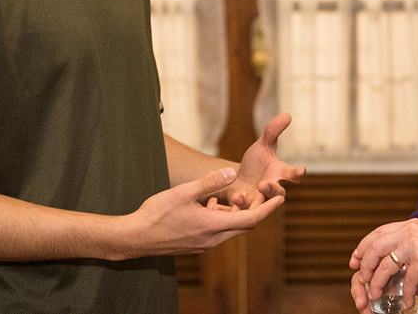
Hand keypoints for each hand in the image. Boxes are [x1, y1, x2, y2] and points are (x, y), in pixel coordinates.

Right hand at [130, 167, 283, 256]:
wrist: (135, 238)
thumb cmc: (157, 214)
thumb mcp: (184, 192)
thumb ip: (210, 182)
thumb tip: (232, 173)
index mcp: (213, 226)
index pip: (251, 218)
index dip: (268, 208)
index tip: (282, 199)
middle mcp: (212, 239)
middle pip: (244, 224)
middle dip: (254, 209)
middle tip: (262, 193)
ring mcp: (204, 244)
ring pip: (229, 228)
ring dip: (233, 213)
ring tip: (224, 197)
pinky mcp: (196, 245)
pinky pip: (217, 231)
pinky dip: (219, 218)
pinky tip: (207, 205)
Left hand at [226, 112, 305, 207]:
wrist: (237, 178)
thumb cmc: (255, 162)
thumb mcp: (262, 144)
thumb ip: (273, 131)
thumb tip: (287, 114)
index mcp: (280, 173)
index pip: (293, 174)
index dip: (298, 173)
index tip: (301, 170)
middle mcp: (272, 189)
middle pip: (279, 194)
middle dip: (272, 190)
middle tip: (264, 184)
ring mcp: (260, 200)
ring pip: (261, 207)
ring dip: (254, 202)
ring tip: (242, 195)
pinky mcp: (245, 208)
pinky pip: (243, 211)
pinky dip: (238, 206)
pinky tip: (233, 198)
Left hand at [349, 218, 417, 308]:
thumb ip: (411, 244)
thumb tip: (394, 257)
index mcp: (410, 225)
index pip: (379, 232)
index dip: (364, 245)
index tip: (355, 258)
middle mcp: (410, 231)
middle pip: (375, 246)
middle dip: (364, 264)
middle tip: (360, 277)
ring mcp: (415, 244)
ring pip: (385, 265)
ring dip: (377, 282)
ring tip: (374, 294)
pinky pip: (406, 280)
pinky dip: (406, 294)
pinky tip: (407, 302)